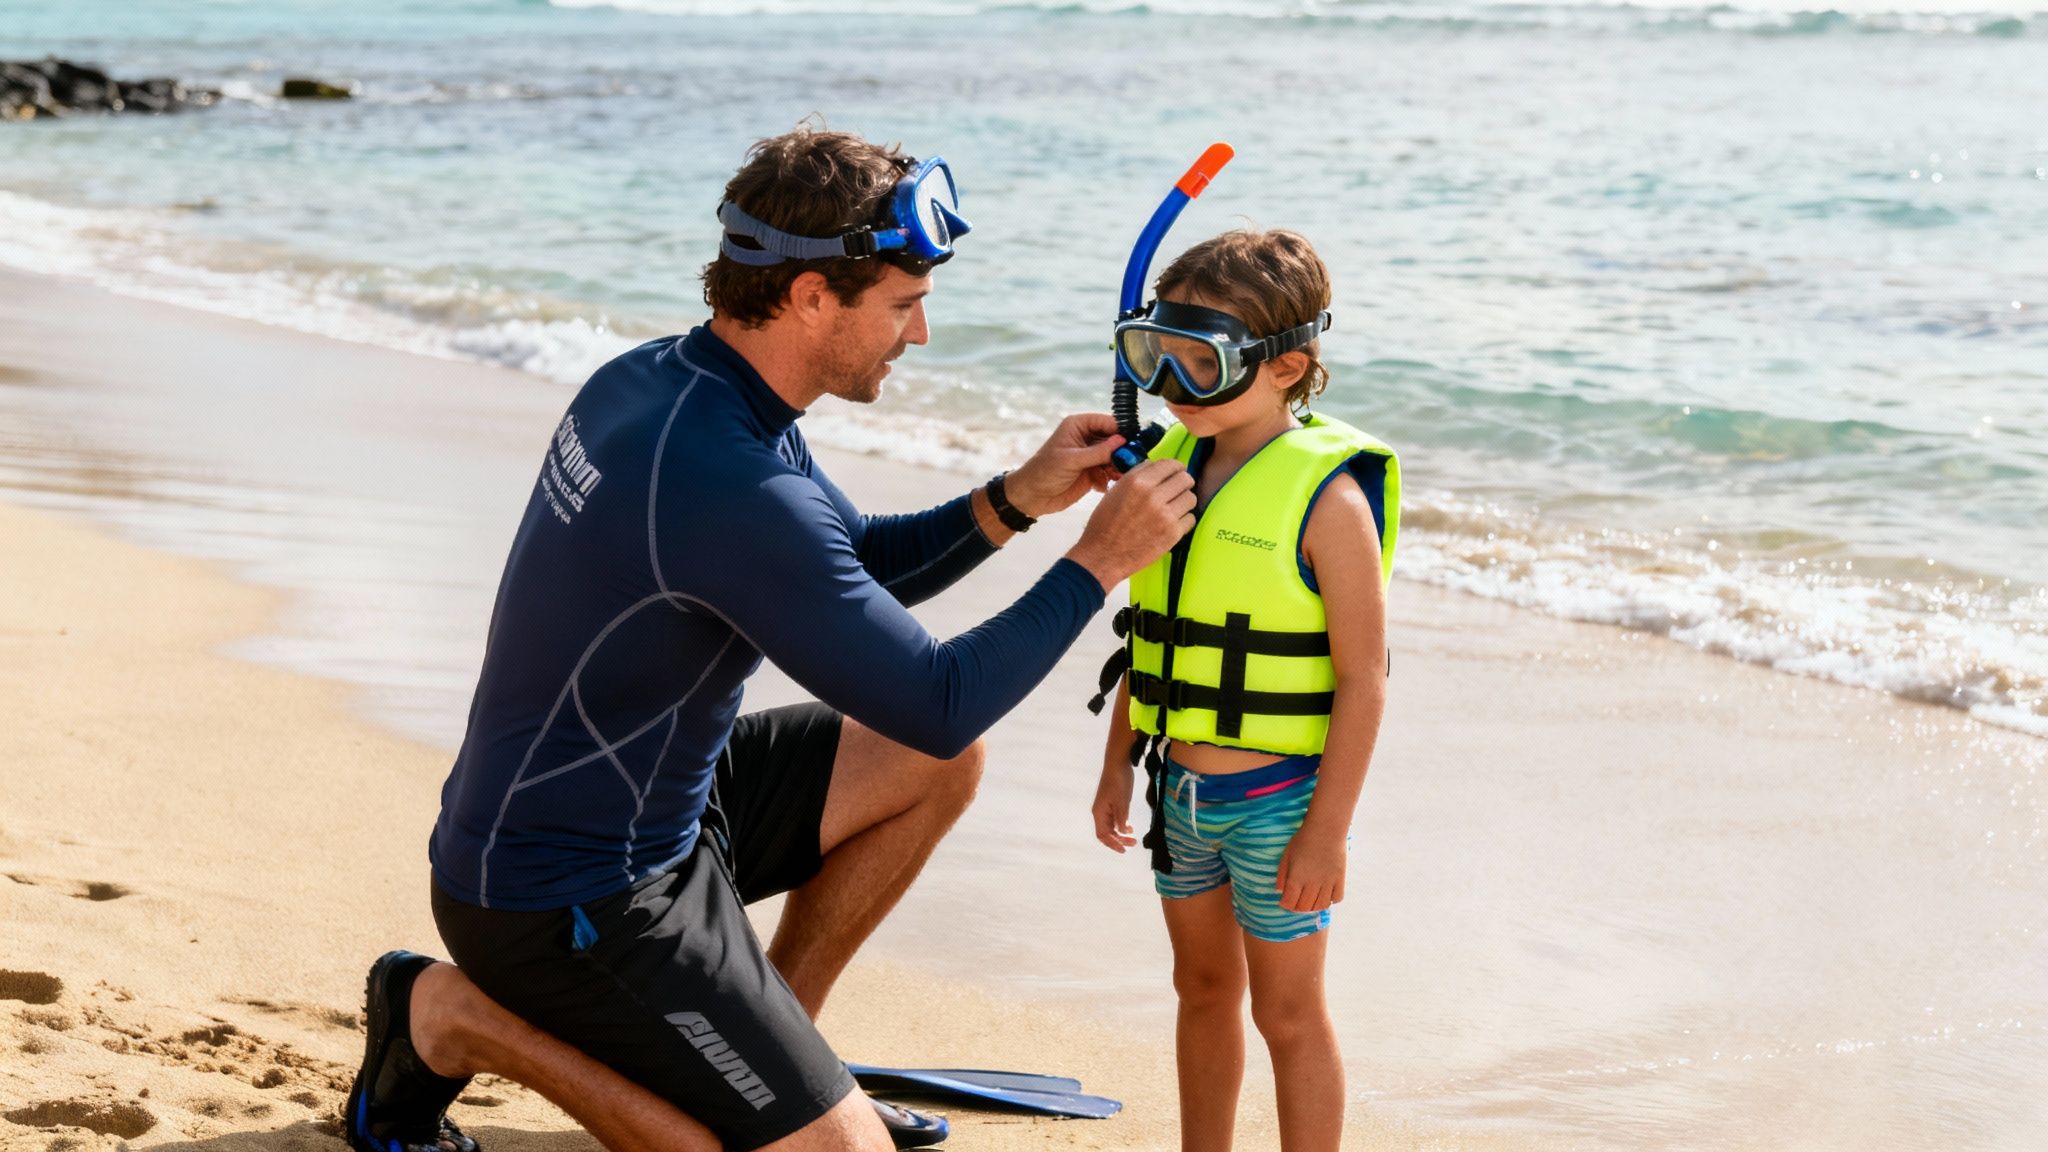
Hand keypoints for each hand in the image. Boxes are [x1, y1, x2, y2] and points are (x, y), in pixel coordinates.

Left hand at [1004, 413, 1124, 518]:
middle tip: (1129, 465)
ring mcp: (1091, 455)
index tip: (1134, 444)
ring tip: (1115, 477)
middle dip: (1122, 452)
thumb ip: (1098, 452)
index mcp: (1079, 426)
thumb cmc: (1044, 472)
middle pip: (1115, 440)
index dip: (1122, 432)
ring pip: (1115, 457)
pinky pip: (1110, 472)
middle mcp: (1087, 438)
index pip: (1108, 422)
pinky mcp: (1092, 472)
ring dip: (1118, 467)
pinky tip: (1102, 486)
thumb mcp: (1071, 460)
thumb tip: (1122, 441)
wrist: (1032, 497)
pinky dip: (1109, 479)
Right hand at [1065, 458, 1195, 591]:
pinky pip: (1190, 518)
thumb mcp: (1115, 491)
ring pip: (1191, 498)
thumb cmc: (1105, 525)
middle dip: (1183, 483)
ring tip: (1173, 508)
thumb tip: (1155, 467)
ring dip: (1184, 502)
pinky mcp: (1172, 533)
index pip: (1169, 464)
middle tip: (1178, 490)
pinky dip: (1183, 521)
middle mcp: (1152, 496)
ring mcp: (1165, 515)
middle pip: (1185, 479)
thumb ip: (1136, 476)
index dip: (1175, 467)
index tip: (1176, 471)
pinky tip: (1171, 524)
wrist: (1103, 556)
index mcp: (1137, 482)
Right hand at [1092, 759, 1137, 852]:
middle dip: (1118, 840)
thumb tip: (1122, 832)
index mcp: (1099, 812)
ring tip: (1133, 838)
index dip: (1112, 844)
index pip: (1103, 835)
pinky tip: (1130, 827)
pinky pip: (1115, 819)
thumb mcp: (1122, 801)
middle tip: (1133, 844)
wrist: (1118, 763)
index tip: (1124, 850)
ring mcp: (1106, 808)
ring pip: (1111, 827)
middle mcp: (1100, 812)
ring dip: (1121, 834)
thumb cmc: (1119, 781)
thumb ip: (1122, 818)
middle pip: (1107, 833)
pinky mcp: (1112, 803)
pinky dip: (1122, 826)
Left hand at [1275, 827, 1345, 913]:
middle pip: (1304, 907)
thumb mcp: (1287, 855)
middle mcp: (1312, 883)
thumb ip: (1282, 874)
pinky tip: (1326, 894)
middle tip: (1296, 903)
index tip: (1285, 902)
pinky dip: (1331, 900)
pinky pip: (1337, 898)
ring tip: (1310, 901)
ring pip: (1321, 906)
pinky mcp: (1340, 879)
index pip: (1290, 902)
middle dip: (1298, 908)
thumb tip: (1279, 891)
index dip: (1286, 905)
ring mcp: (1328, 882)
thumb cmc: (1303, 840)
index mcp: (1296, 877)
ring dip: (1314, 907)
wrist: (1326, 829)